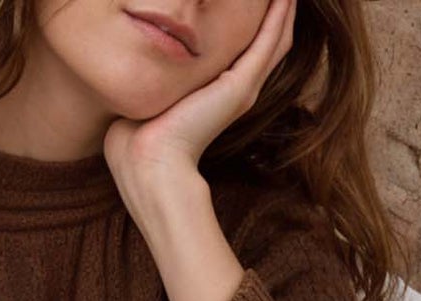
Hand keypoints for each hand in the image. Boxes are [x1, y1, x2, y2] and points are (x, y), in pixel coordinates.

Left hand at [103, 0, 296, 199]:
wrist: (147, 165)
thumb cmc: (137, 142)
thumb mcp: (150, 97)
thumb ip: (155, 79)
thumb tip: (136, 69)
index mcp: (217, 95)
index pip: (245, 51)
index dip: (256, 23)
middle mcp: (237, 91)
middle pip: (269, 42)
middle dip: (277, 9)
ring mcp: (243, 88)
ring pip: (276, 38)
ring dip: (285, 7)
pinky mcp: (240, 85)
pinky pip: (269, 40)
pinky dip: (280, 14)